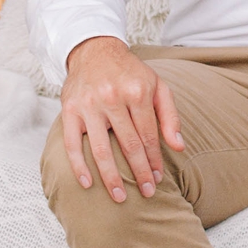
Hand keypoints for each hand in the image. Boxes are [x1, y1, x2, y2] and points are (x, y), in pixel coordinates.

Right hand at [60, 33, 185, 201]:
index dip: (154, 160)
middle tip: (146, 193)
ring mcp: (89, 105)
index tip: (158, 178)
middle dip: (139, 172)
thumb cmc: (130, 73)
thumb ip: (170, 116)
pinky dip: (79, 165)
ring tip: (119, 197)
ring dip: (111, 177)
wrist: (94, 50)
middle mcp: (112, 98)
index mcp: (137, 92)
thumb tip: (178, 147)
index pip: (149, 135)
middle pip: (128, 145)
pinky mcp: (69, 110)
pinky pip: (72, 143)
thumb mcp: (158, 86)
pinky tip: (87, 183)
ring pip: (101, 149)